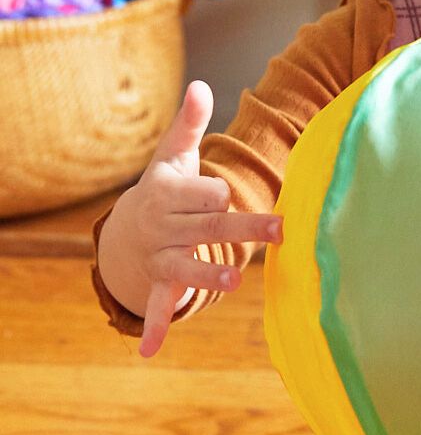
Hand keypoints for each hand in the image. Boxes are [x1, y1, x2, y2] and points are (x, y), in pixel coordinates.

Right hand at [96, 81, 281, 357]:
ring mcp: (160, 258)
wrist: (125, 230)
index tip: (225, 193)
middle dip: (244, 228)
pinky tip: (152, 350)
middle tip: (282, 229)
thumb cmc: (165, 189)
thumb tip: (202, 85)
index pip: (204, 193)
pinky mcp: (160, 284)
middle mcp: (163, 227)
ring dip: (209, 275)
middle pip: (210, 227)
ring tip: (235, 281)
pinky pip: (158, 306)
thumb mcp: (173, 156)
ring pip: (189, 267)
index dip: (217, 193)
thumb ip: (190, 124)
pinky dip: (156, 326)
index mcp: (168, 193)